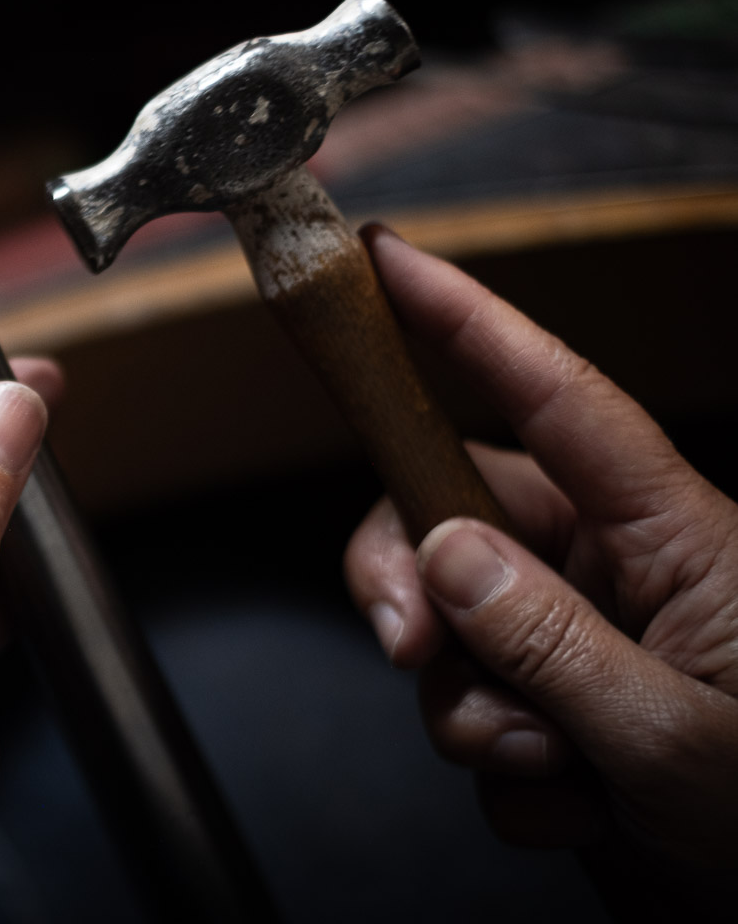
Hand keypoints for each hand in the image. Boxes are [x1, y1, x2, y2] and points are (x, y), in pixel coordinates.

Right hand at [345, 227, 737, 912]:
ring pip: (450, 631)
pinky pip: (474, 717)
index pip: (557, 400)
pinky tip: (579, 812)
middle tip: (409, 653)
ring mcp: (580, 643)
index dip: (468, 319)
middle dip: (407, 582)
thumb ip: (554, 643)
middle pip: (454, 514)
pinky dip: (504, 776)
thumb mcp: (682, 736)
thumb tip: (445, 554)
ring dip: (473, 715)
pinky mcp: (557, 711)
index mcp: (675, 539)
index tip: (389, 260)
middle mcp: (616, 573)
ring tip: (560, 777)